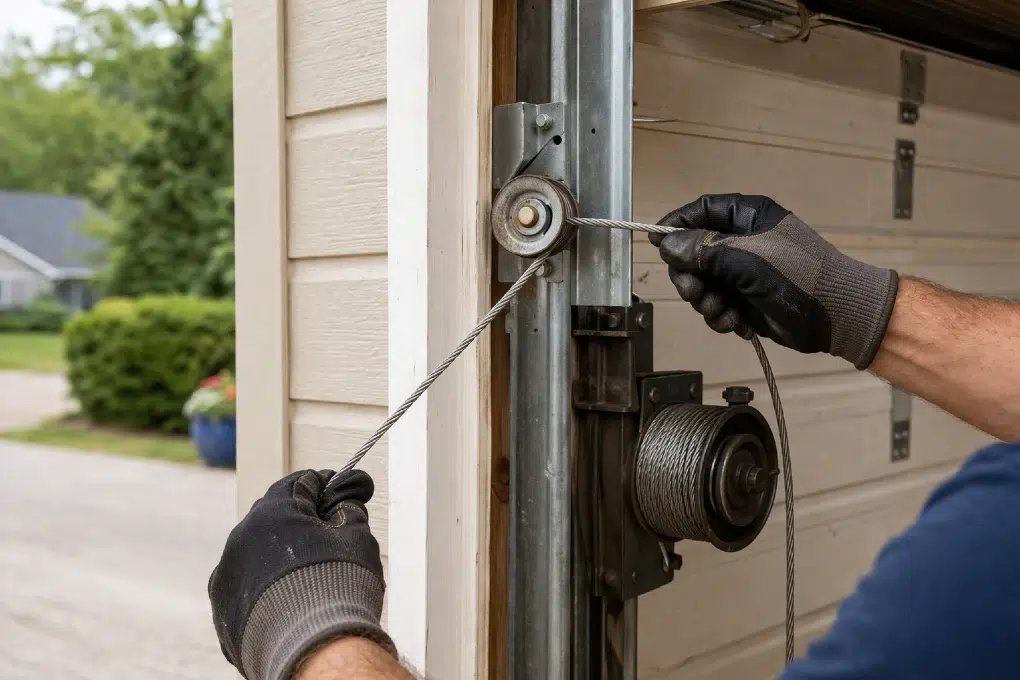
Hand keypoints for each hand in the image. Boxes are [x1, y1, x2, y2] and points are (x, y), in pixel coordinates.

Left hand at [209, 469, 394, 679]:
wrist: (313, 648)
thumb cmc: (338, 587)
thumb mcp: (357, 537)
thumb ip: (348, 509)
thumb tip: (346, 498)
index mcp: (272, 511)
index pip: (299, 483)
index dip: (323, 485)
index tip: (338, 491)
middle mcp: (241, 538)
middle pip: (273, 516)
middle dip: (298, 520)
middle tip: (326, 533)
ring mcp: (227, 574)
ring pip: (255, 552)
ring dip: (277, 555)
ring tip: (307, 574)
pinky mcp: (222, 608)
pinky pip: (245, 586)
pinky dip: (264, 587)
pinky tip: (288, 599)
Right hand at [651, 194, 898, 368]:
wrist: (837, 317)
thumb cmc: (799, 276)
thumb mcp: (747, 258)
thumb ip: (704, 250)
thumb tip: (667, 244)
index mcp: (748, 217)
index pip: (701, 211)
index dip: (676, 225)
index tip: (656, 242)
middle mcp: (743, 241)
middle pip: (694, 252)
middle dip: (690, 276)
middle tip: (693, 292)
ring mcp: (744, 272)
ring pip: (703, 283)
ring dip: (705, 301)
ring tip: (722, 311)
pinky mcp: (746, 300)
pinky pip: (717, 305)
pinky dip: (721, 317)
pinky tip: (736, 323)